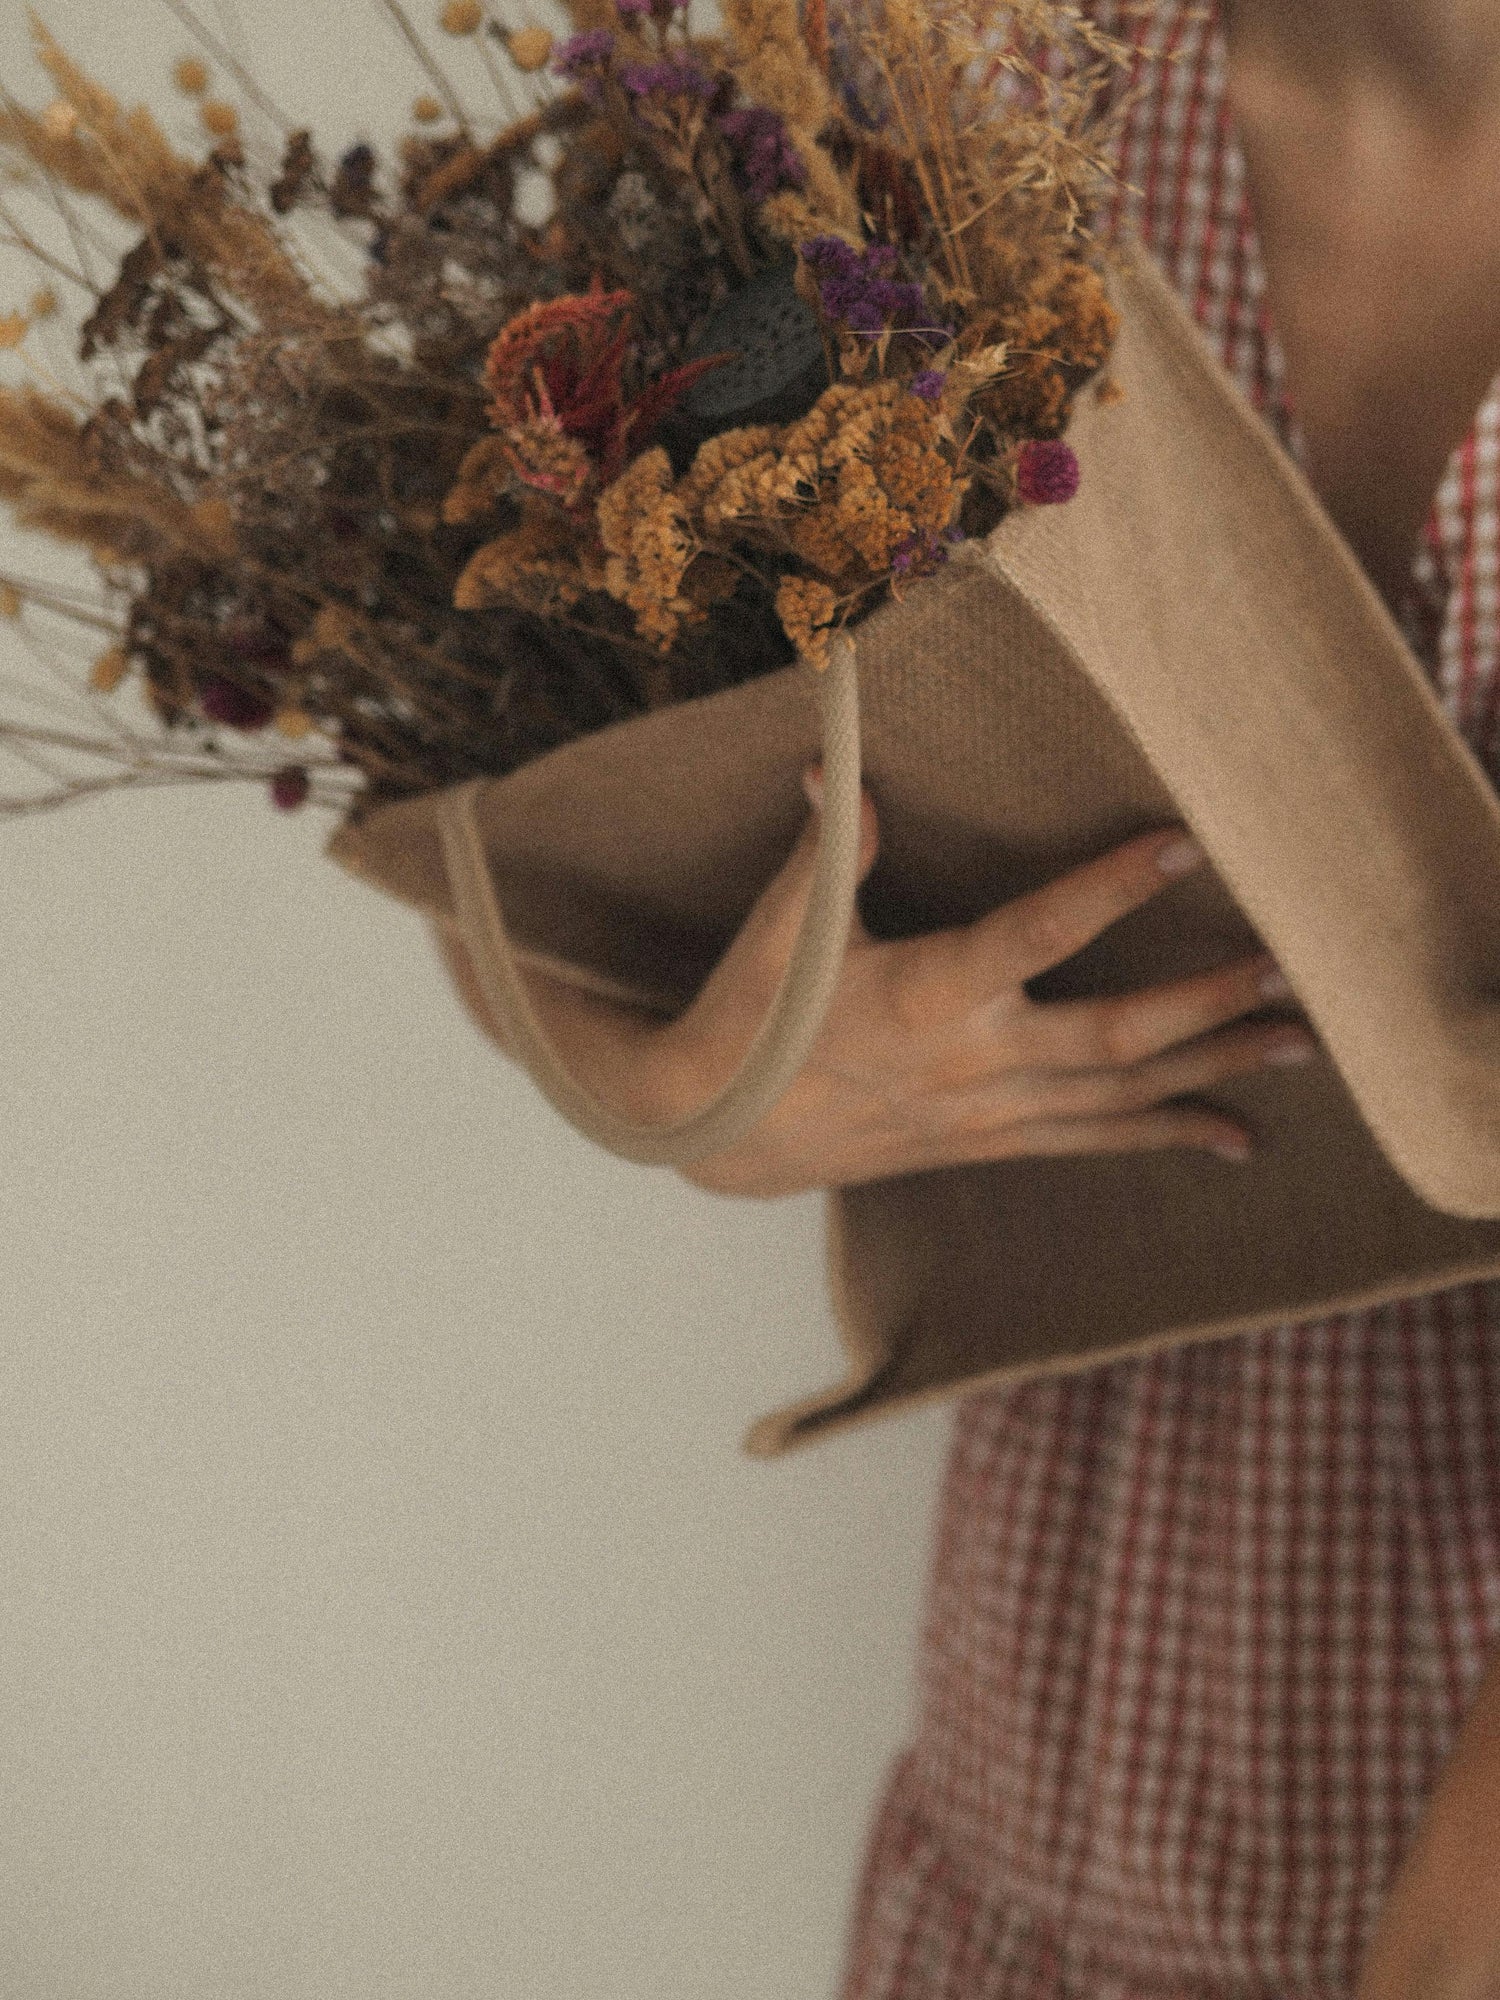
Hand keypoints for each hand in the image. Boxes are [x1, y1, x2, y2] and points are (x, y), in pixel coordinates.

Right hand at [439, 769, 1318, 1195]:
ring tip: (1299, 1049)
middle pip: (1116, 1040)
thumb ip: (830, 850)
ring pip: (1122, 1099)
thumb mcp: (781, 931)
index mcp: (927, 998)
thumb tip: (842, 759)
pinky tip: (1233, 1135)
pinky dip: (1167, 1134)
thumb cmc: (754, 1017)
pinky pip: (1095, 1143)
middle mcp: (974, 1064)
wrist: (721, 1131)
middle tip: (1288, 972)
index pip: (1035, 935)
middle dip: (1208, 1007)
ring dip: (1214, 1072)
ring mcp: (989, 1114)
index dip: (1110, 891)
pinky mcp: (989, 1142)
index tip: (1184, 844)